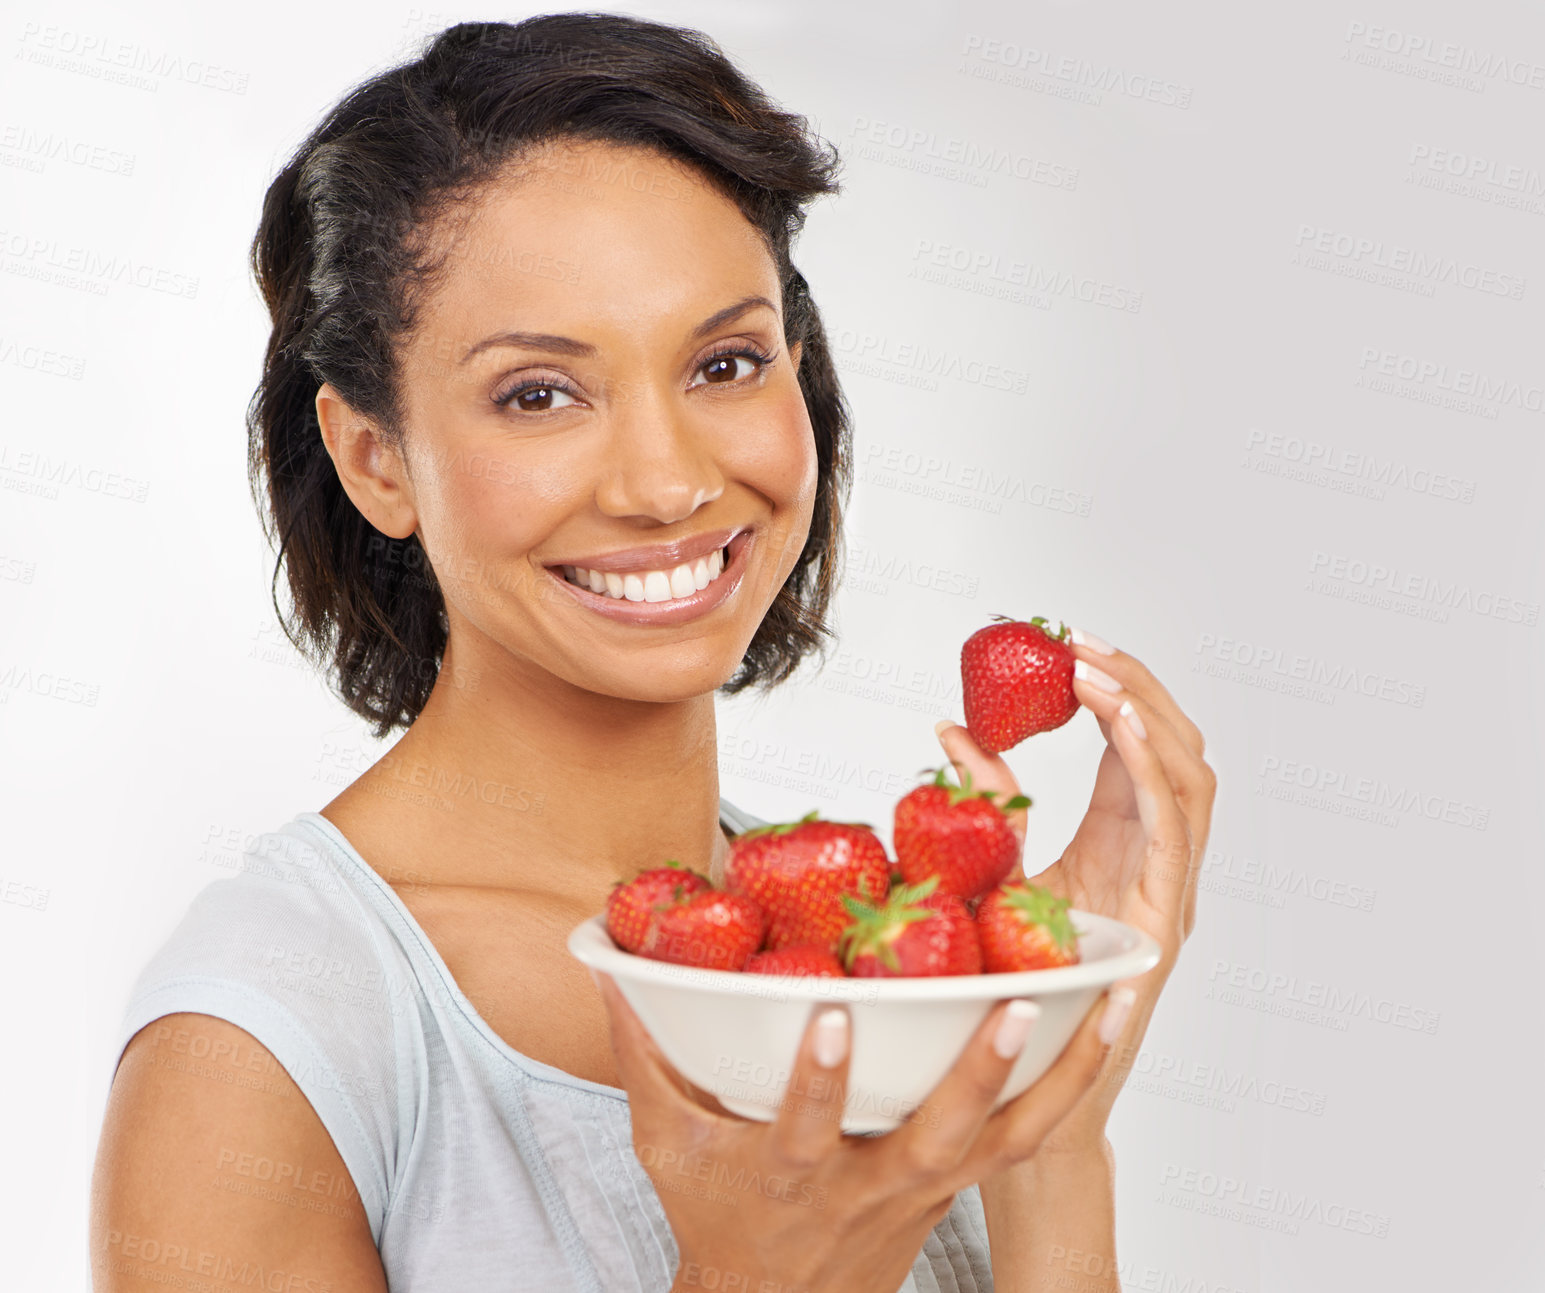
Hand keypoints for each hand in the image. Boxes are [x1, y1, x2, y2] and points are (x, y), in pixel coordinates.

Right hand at [592, 966, 1127, 1292]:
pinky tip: (1105, 1025)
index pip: (805, 1128)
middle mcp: (871, 1185)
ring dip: (1061, 1074)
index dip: (818, 1077)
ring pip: (1007, 1140)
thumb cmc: (722, 1213)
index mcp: (793, 1175)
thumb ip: (647, 1052)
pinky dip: (1071, 1083)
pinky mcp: (961, 1184)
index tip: (829, 1011)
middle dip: (974, 1074)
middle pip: (933, 1138)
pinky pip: (1029, 1137)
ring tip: (1109, 1002)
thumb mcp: (667, 1141)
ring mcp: (928, 1188)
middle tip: (1008, 1004)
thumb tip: (614, 965)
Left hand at [934, 626, 1215, 1142]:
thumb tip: (945, 729)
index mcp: (1122, 843)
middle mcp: (1156, 860)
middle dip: (1137, 686)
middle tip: (1078, 644)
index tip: (1068, 644)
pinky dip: (1154, 773)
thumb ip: (985, 804)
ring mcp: (1169, 890)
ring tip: (1095, 674)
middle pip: (1175, 747)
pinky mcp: (1165, 920)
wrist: (1024, 1090)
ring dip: (1147, 717)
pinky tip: (1117, 730)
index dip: (1116, 688)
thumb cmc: (1012, 986)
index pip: (1137, 746)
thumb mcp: (994, 874)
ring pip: (1191, 778)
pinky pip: (1177, 831)